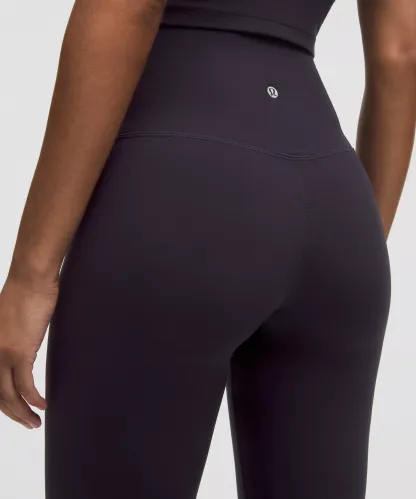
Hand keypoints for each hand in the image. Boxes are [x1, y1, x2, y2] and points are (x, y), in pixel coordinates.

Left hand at [0, 275, 58, 428]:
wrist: (31, 279)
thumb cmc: (25, 293)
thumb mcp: (11, 320)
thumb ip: (12, 338)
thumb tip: (22, 349)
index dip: (1, 402)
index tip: (14, 411)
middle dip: (12, 414)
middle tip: (26, 423)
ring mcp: (2, 353)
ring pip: (8, 396)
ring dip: (22, 413)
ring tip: (34, 422)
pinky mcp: (19, 352)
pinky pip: (25, 386)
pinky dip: (33, 399)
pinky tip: (43, 404)